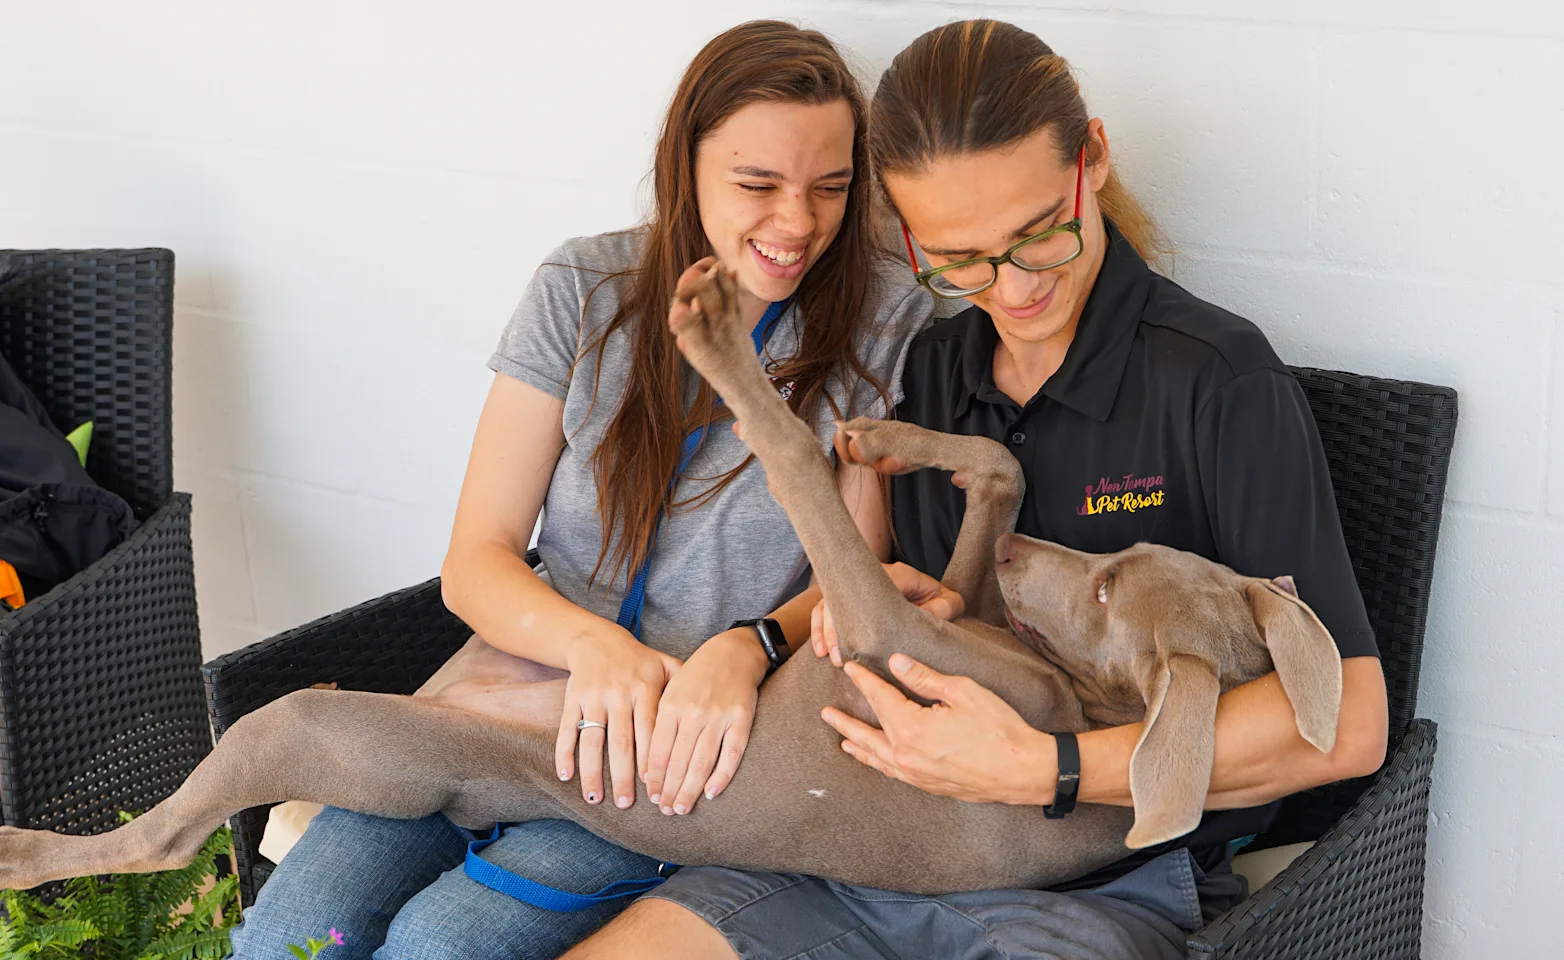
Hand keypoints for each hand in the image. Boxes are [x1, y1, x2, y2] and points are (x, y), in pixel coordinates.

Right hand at [558, 627, 681, 809]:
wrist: (597, 639)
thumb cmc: (639, 660)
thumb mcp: (665, 665)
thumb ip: (686, 689)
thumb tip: (708, 716)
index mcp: (645, 688)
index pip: (650, 731)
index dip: (650, 760)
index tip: (653, 788)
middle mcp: (619, 694)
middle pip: (621, 742)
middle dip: (622, 776)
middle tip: (625, 804)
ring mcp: (594, 697)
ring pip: (592, 740)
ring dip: (592, 772)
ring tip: (595, 799)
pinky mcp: (572, 698)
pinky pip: (566, 729)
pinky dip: (564, 754)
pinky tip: (566, 777)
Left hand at [644, 629, 767, 815]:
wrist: (732, 653)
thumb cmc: (696, 676)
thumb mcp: (670, 692)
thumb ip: (659, 723)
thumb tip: (647, 764)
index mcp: (670, 706)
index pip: (658, 751)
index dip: (654, 778)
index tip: (651, 796)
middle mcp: (693, 712)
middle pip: (678, 761)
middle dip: (669, 790)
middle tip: (665, 810)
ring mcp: (719, 716)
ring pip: (701, 762)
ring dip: (690, 790)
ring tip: (682, 808)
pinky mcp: (742, 719)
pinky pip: (731, 754)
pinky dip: (721, 776)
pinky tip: (712, 793)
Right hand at [809, 563, 963, 665]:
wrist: (932, 590)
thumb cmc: (938, 598)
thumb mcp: (948, 601)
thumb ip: (943, 608)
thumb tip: (921, 619)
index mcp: (896, 574)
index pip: (869, 588)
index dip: (859, 613)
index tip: (857, 638)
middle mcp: (871, 577)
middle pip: (842, 597)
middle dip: (837, 628)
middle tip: (839, 656)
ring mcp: (856, 587)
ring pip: (828, 604)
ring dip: (826, 631)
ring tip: (830, 656)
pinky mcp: (847, 598)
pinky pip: (823, 609)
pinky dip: (819, 628)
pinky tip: (820, 649)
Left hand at [820, 654, 1055, 804]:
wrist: (1023, 771)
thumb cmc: (998, 729)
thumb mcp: (961, 691)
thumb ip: (923, 677)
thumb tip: (895, 662)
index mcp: (911, 729)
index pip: (880, 698)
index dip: (864, 680)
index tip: (850, 668)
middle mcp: (906, 756)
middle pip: (868, 733)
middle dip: (846, 720)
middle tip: (826, 712)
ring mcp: (916, 775)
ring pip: (877, 758)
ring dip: (858, 745)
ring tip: (841, 739)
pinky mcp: (929, 786)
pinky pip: (893, 774)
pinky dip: (878, 764)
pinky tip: (876, 760)